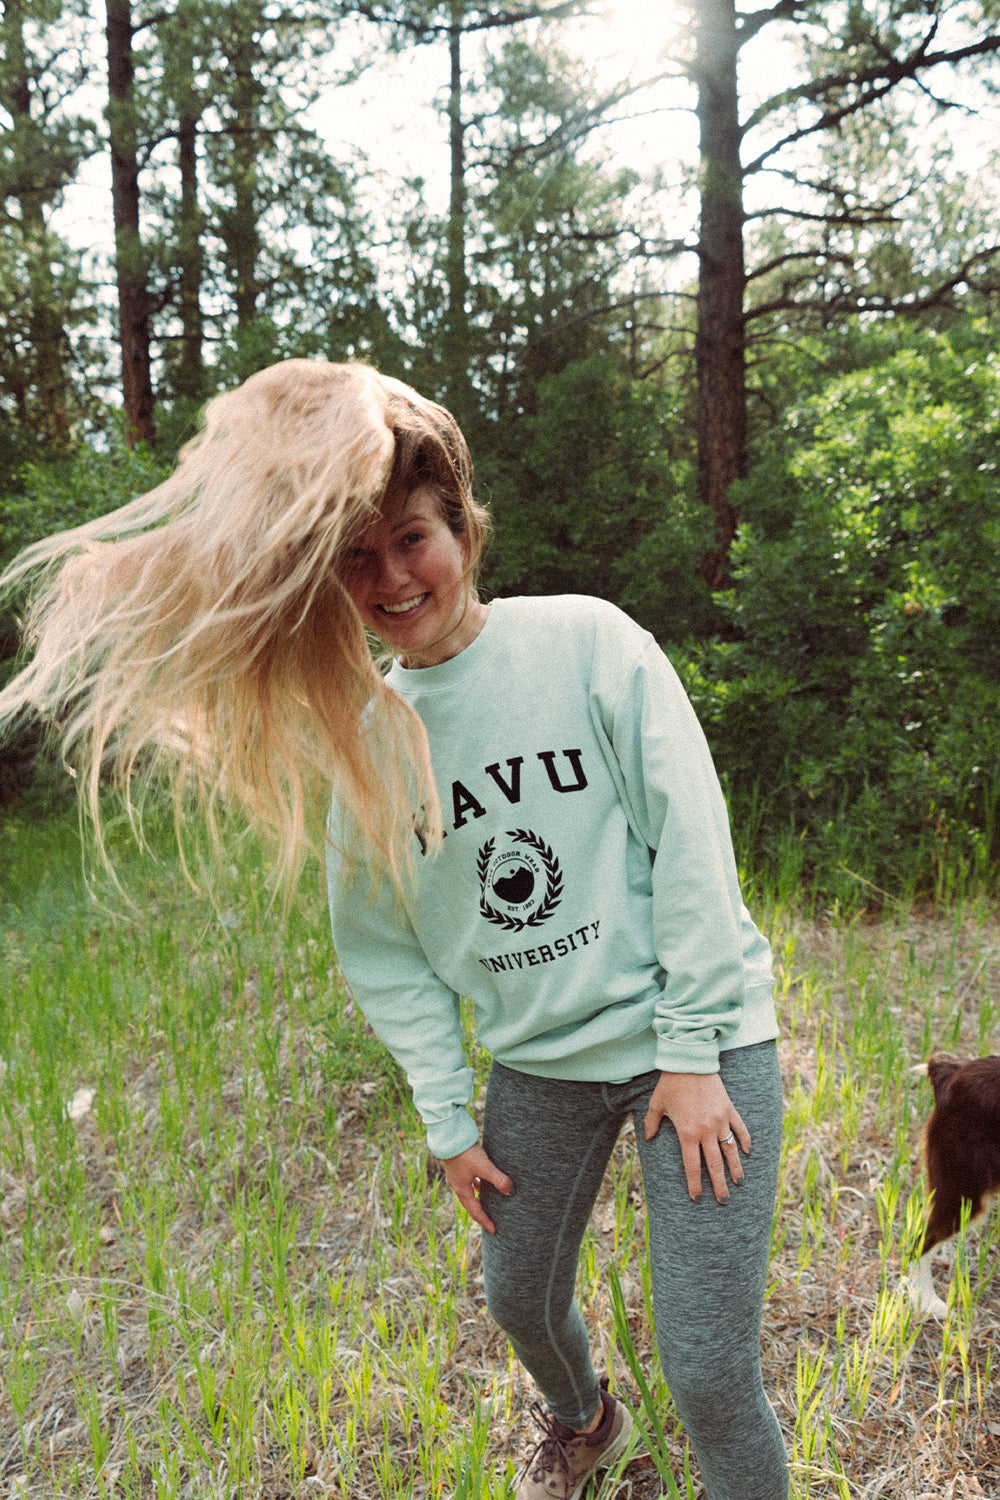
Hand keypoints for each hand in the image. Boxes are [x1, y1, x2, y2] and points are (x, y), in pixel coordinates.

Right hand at [441, 1143, 513, 1234]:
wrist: (449, 1136)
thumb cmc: (466, 1153)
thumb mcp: (484, 1167)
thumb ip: (498, 1179)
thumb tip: (511, 1192)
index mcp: (462, 1189)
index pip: (475, 1211)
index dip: (485, 1221)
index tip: (494, 1230)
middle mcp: (457, 1184)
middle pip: (470, 1203)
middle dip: (481, 1212)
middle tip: (491, 1219)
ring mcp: (456, 1175)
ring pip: (469, 1191)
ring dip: (478, 1196)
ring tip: (489, 1199)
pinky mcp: (458, 1164)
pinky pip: (468, 1180)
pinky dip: (476, 1183)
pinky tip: (482, 1179)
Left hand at [643, 1071, 749, 1203]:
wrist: (690, 1061)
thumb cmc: (671, 1083)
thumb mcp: (656, 1104)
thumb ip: (652, 1123)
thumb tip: (649, 1138)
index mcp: (687, 1133)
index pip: (693, 1166)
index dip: (695, 1184)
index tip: (697, 1198)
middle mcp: (706, 1131)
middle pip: (715, 1164)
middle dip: (719, 1185)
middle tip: (723, 1201)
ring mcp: (720, 1121)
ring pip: (730, 1150)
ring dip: (735, 1168)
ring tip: (738, 1183)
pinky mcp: (729, 1109)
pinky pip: (740, 1129)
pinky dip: (745, 1141)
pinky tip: (747, 1152)